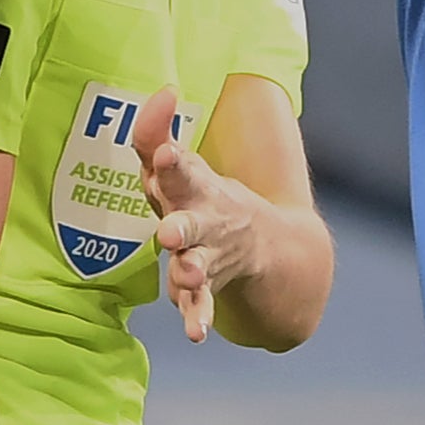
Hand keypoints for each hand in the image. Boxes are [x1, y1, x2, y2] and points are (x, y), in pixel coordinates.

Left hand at [130, 87, 266, 342]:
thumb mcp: (179, 168)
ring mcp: (211, 256)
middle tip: (169, 232)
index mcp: (197, 188)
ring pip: (200, 264)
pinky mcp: (208, 288)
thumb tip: (163, 90)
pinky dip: (199, 318)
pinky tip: (196, 335)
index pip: (182, 170)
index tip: (165, 152)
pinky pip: (202, 304)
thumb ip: (155, 133)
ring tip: (185, 274)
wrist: (270, 247)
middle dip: (182, 224)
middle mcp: (206, 221)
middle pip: (192, 221)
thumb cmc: (201, 200)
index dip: (171, 161)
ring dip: (192, 270)